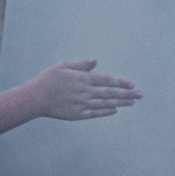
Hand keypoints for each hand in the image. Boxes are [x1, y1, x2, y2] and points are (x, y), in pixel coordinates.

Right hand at [24, 59, 141, 121]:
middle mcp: (84, 92)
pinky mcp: (76, 114)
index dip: (120, 82)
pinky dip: (105, 111)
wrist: (34, 98)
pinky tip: (115, 110)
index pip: (106, 80)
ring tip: (132, 102)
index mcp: (82, 79)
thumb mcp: (63, 66)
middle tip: (140, 94)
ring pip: (105, 103)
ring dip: (120, 103)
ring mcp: (81, 104)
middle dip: (126, 93)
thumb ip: (81, 65)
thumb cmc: (48, 79)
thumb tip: (96, 60)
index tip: (132, 84)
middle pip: (109, 93)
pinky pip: (94, 113)